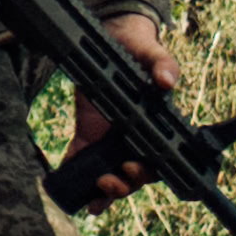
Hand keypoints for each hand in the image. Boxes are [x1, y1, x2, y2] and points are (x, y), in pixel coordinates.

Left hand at [54, 12, 180, 206]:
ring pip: (112, 173)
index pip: (160, 158)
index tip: (132, 168)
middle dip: (124, 184)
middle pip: (136, 174)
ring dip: (104, 189)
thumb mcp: (153, 52)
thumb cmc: (140, 49)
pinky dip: (76, 174)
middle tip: (109, 182)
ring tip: (94, 196)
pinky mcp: (90, 133)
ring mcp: (112, 139)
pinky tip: (68, 186)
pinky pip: (84, 159)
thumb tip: (167, 80)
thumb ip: (163, 64)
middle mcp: (136, 137)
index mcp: (157, 124)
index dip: (148, 171)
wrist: (114, 39)